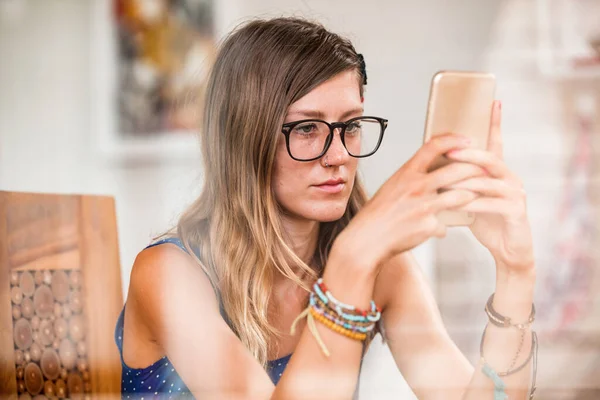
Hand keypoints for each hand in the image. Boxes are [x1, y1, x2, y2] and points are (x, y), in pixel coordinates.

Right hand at [337, 133, 486, 271]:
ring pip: (461, 196)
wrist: (367, 239)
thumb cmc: (378, 213)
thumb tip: (430, 169)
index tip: (468, 139)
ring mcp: (424, 207)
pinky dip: (441, 228)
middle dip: (476, 169)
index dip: (454, 139)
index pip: (434, 146)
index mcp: (407, 173)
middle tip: (485, 170)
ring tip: (474, 197)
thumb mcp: (392, 186)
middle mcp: (417, 186)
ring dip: (471, 197)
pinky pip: (444, 226)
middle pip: (456, 170)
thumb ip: (412, 177)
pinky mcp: (429, 226)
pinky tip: (437, 230)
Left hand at [443, 101, 534, 273]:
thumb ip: (460, 181)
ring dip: (465, 179)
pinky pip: (492, 203)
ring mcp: (515, 194)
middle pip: (489, 158)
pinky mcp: (516, 211)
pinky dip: (474, 202)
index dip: (495, 123)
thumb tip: (435, 166)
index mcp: (498, 172)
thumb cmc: (487, 221)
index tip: (493, 102)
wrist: (507, 250)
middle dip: (468, 153)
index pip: (496, 143)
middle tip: (449, 151)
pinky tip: (460, 203)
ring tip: (446, 178)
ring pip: (488, 181)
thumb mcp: (471, 197)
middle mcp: (509, 178)